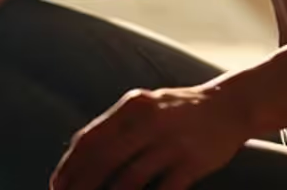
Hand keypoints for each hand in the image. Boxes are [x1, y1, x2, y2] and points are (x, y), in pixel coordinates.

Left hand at [49, 84, 254, 189]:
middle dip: (82, 187)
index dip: (70, 166)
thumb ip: (115, 126)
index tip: (56, 186)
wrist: (230, 105)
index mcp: (132, 105)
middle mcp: (150, 121)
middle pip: (104, 160)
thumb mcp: (145, 105)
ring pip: (129, 181)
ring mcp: (172, 142)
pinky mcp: (192, 163)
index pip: (91, 138)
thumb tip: (76, 152)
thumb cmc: (178, 110)